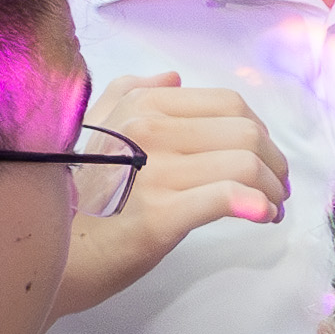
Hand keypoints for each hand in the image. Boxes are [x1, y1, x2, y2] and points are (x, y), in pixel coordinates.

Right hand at [60, 72, 287, 314]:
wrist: (58, 255)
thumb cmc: (81, 197)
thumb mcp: (97, 130)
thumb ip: (130, 95)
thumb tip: (172, 78)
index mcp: (142, 107)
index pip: (228, 105)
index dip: (259, 132)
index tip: (266, 159)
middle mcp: (149, 131)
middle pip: (245, 132)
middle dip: (274, 162)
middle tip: (276, 187)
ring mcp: (155, 172)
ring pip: (245, 164)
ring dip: (271, 189)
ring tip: (271, 207)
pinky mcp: (161, 216)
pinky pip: (226, 197)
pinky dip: (256, 204)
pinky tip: (263, 217)